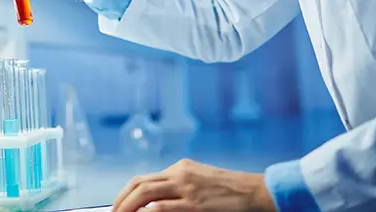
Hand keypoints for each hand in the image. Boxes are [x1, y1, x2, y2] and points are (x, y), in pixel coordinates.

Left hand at [113, 159, 275, 211]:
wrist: (257, 192)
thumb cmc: (231, 191)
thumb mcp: (201, 182)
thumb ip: (179, 188)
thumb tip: (155, 204)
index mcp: (181, 168)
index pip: (144, 178)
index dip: (126, 193)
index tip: (118, 206)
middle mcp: (180, 174)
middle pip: (139, 184)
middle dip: (121, 201)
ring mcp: (187, 188)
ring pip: (145, 193)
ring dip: (128, 207)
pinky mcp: (195, 204)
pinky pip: (162, 208)